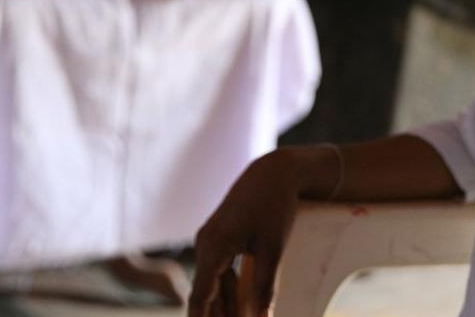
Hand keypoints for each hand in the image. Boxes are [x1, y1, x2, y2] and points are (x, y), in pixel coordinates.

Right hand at [189, 149, 313, 316]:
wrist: (273, 173)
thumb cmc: (274, 207)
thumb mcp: (273, 249)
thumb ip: (265, 287)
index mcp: (213, 248)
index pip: (199, 297)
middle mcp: (205, 244)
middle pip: (204, 293)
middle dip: (215, 316)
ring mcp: (210, 240)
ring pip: (212, 283)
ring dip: (223, 307)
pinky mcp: (219, 237)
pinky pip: (219, 270)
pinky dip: (228, 290)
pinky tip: (239, 309)